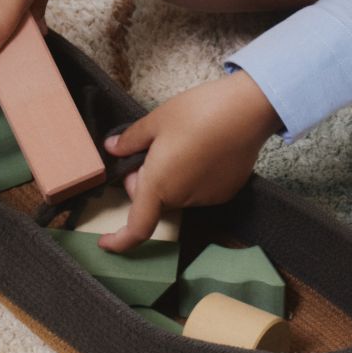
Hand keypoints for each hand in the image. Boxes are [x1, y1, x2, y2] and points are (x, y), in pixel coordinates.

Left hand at [96, 70, 283, 253]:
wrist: (246, 110)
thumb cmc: (197, 112)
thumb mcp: (156, 120)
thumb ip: (131, 140)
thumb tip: (112, 149)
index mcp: (159, 185)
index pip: (136, 228)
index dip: (118, 241)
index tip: (105, 242)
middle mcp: (183, 199)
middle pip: (155, 200)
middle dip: (147, 180)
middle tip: (151, 147)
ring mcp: (208, 198)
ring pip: (178, 193)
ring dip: (171, 176)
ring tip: (183, 140)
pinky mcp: (227, 191)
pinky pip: (200, 189)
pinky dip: (193, 176)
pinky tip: (203, 147)